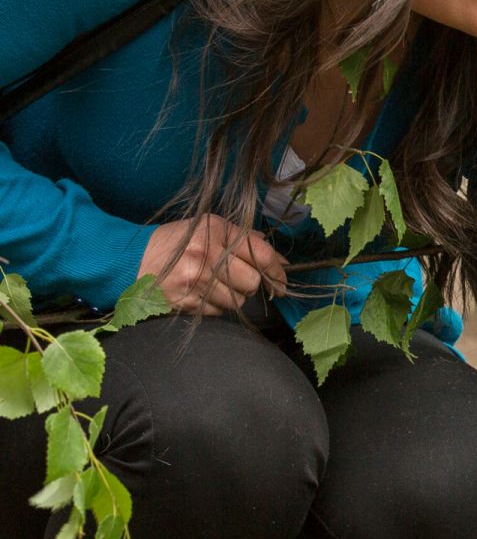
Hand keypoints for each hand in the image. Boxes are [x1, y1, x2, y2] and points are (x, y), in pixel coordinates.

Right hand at [139, 215, 288, 315]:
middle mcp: (206, 255)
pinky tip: (201, 293)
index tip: (283, 281)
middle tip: (237, 279)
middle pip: (253, 282)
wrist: (132, 261)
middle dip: (250, 284)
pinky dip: (216, 305)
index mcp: (215, 231)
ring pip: (238, 300)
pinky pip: (218, 311)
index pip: (261, 254)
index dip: (278, 270)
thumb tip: (279, 258)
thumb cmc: (176, 243)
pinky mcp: (185, 302)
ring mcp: (194, 280)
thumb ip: (244, 238)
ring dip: (233, 296)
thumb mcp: (208, 227)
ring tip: (214, 284)